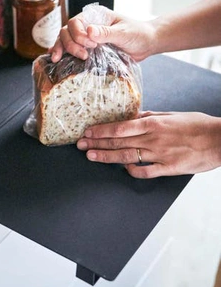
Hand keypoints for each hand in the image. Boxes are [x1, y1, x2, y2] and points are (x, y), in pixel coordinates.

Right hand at [50, 9, 155, 62]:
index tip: (91, 45)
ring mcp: (86, 37)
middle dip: (70, 44)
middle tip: (83, 55)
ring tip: (61, 60)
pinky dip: (63, 53)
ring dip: (63, 49)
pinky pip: (71, 50)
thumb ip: (106, 32)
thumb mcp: (124, 32)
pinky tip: (56, 59)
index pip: (76, 22)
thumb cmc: (138, 34)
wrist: (146, 43)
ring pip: (65, 40)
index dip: (78, 34)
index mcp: (95, 16)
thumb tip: (89, 31)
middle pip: (66, 31)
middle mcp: (87, 25)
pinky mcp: (88, 50)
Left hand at [76, 111, 220, 177]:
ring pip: (127, 156)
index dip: (101, 131)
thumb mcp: (171, 115)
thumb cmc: (197, 124)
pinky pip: (145, 171)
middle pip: (118, 142)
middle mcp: (153, 139)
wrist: (220, 139)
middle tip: (80, 145)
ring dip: (107, 156)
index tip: (87, 132)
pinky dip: (132, 170)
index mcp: (153, 123)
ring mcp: (160, 155)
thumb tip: (132, 115)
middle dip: (97, 143)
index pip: (120, 127)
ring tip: (91, 156)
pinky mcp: (169, 169)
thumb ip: (150, 116)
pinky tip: (122, 168)